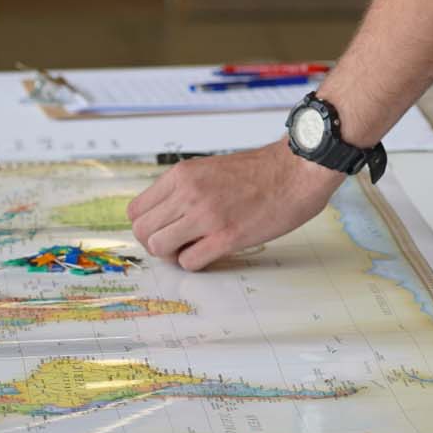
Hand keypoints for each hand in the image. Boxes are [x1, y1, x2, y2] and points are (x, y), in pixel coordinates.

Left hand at [126, 139, 340, 270]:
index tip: (166, 229)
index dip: (148, 226)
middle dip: (156, 243)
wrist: (297, 170)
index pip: (136, 211)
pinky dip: (196, 263)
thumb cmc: (260, 171)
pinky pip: (189, 262)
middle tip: (179, 243)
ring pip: (159, 248)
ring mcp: (206, 215)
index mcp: (182, 174)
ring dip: (173, 255)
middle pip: (142, 232)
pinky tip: (213, 251)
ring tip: (195, 247)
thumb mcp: (210, 169)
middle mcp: (188, 192)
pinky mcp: (227, 236)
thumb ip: (184, 188)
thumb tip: (164, 218)